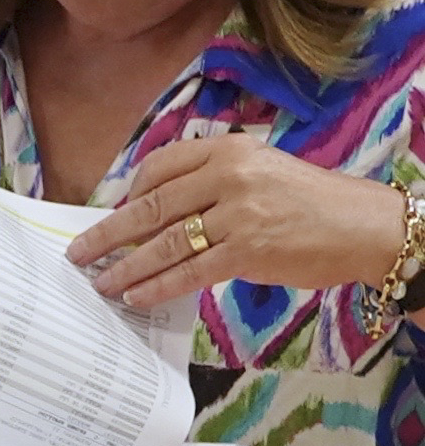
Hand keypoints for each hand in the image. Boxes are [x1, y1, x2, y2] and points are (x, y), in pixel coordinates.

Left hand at [72, 139, 405, 306]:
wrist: (367, 226)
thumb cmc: (312, 201)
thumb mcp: (262, 169)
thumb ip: (213, 182)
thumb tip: (158, 213)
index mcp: (228, 151)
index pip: (159, 167)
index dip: (129, 193)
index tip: (111, 213)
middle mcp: (229, 177)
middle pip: (152, 206)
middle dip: (109, 231)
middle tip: (78, 250)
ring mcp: (238, 214)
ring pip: (165, 242)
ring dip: (127, 264)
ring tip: (101, 279)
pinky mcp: (248, 251)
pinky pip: (190, 270)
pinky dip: (159, 284)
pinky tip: (137, 294)